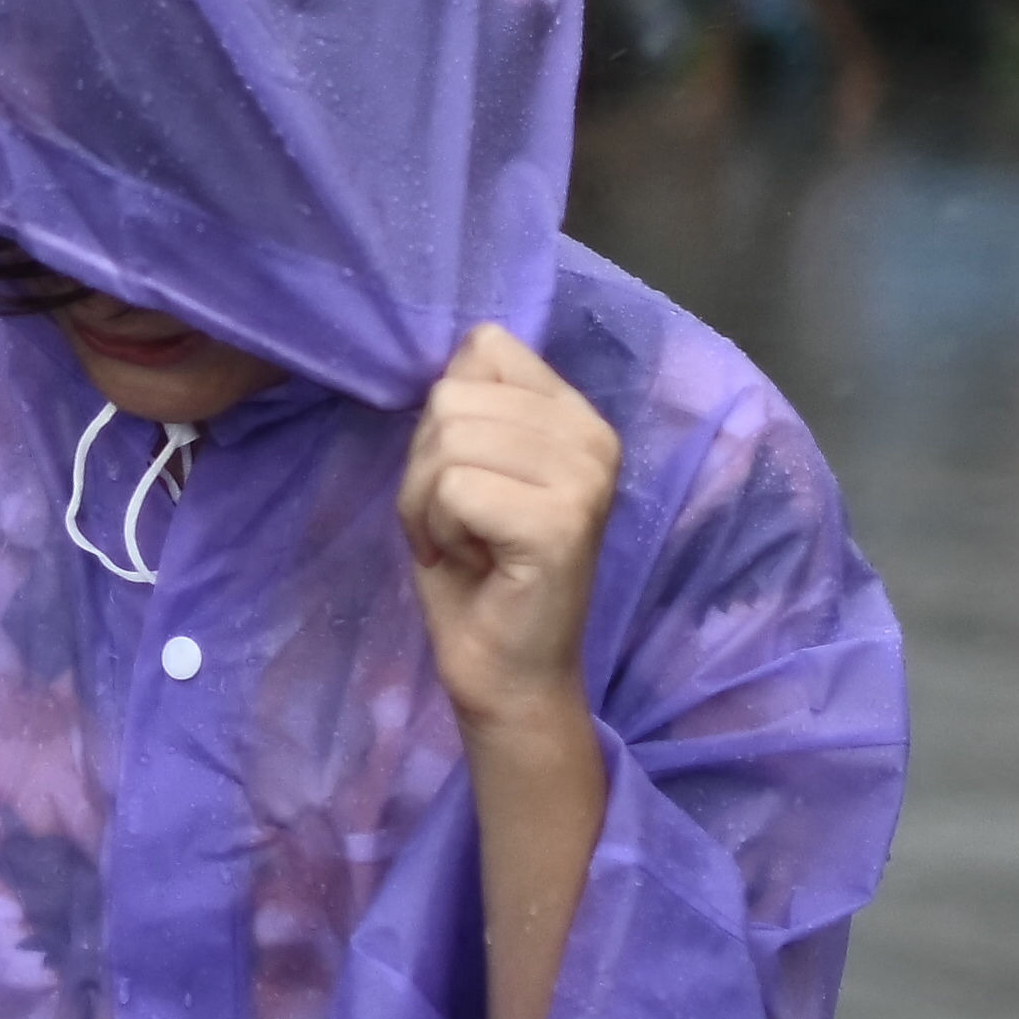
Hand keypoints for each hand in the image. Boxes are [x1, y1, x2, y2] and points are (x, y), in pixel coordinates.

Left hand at [397, 326, 624, 751]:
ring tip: (461, 543)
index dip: (445, 416)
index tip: (462, 481)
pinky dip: (436, 530)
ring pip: (448, 439)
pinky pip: (453, 487)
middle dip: (425, 467)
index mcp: (576, 415)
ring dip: (426, 503)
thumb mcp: (467, 469)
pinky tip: (469, 562)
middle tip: (455, 526)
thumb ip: (472, 406)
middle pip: (452, 395)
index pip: (484, 347)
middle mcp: (594, 436)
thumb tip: (460, 346)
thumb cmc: (477, 574)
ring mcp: (584, 478)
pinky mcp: (561, 521)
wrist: (505, 673)